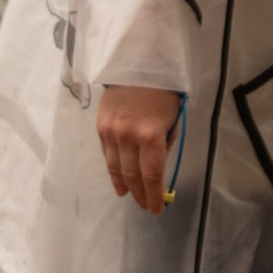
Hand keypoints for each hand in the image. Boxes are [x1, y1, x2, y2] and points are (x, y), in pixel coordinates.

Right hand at [97, 84, 182, 215]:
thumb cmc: (163, 93)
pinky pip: (107, 154)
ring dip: (124, 185)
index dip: (154, 195)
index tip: (157, 208)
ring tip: (130, 195)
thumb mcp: (172, 121)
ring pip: (116, 167)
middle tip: (145, 206)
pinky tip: (118, 179)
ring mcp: (111, 132)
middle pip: (132, 175)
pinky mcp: (100, 126)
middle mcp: (127, 136)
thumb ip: (163, 147)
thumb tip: (156, 172)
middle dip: (140, 194)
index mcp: (150, 135)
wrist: (138, 64)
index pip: (151, 175)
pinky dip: (113, 169)